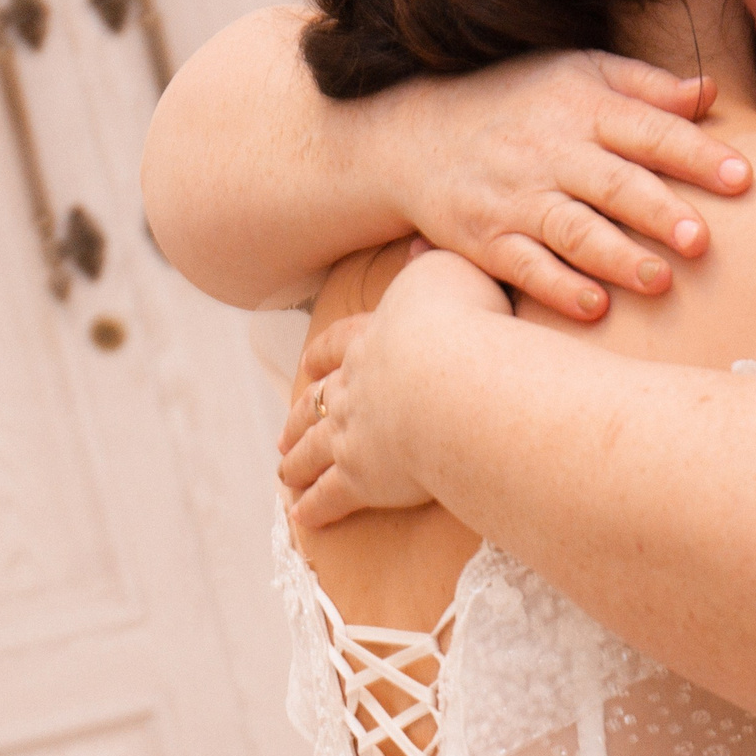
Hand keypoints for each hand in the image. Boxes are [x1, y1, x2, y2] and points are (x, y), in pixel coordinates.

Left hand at [279, 249, 506, 524]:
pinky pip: (332, 496)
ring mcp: (353, 433)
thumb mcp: (453, 275)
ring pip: (314, 450)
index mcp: (375, 340)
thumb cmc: (470, 326)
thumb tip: (420, 236)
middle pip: (315, 402)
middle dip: (299, 418)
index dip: (324, 357)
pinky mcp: (364, 476)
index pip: (339, 347)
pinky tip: (303, 519)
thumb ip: (435, 261)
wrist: (460, 381)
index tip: (308, 366)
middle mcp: (353, 386)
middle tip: (284, 435)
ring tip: (285, 475)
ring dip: (297, 463)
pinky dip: (315, 508)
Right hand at [370, 50, 752, 321]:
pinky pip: (524, 266)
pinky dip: (557, 288)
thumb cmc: (516, 102)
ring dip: (615, 258)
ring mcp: (515, 197)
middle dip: (657, 211)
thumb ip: (645, 86)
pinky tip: (596, 308)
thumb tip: (710, 92)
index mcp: (582, 106)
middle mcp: (549, 151)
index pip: (648, 130)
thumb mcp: (576, 72)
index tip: (742, 179)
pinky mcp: (484, 238)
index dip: (696, 154)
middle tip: (701, 241)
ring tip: (660, 282)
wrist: (411, 136)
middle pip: (611, 183)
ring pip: (570, 229)